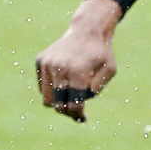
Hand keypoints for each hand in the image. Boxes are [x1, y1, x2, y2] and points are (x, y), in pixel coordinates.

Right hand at [36, 0, 122, 122]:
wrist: (86, 30)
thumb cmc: (101, 53)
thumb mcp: (110, 71)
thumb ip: (97, 88)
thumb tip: (80, 101)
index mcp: (78, 71)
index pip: (73, 104)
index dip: (77, 115)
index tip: (82, 119)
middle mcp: (59, 67)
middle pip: (58, 104)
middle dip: (67, 111)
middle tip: (76, 112)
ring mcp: (47, 63)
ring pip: (47, 98)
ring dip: (58, 102)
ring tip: (69, 100)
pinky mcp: (41, 60)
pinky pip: (43, 86)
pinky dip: (52, 90)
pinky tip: (64, 84)